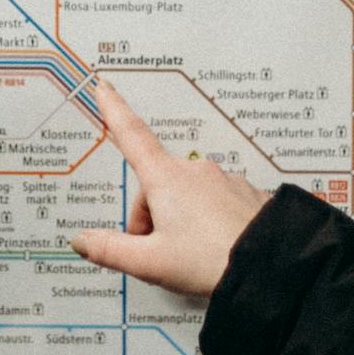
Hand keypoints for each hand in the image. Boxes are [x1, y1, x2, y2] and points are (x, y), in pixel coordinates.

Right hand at [70, 80, 271, 296]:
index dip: (114, 110)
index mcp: (166, 179)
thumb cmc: (211, 261)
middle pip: (156, 184)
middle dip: (148, 215)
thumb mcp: (151, 262)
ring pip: (185, 195)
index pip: (131, 135)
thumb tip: (81, 240)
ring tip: (189, 256)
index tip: (105, 87)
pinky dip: (206, 222)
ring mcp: (223, 180)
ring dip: (178, 220)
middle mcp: (195, 171)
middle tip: (155, 253)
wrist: (272, 267)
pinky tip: (213, 249)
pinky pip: (214, 202)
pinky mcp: (245, 194)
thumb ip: (110, 249)